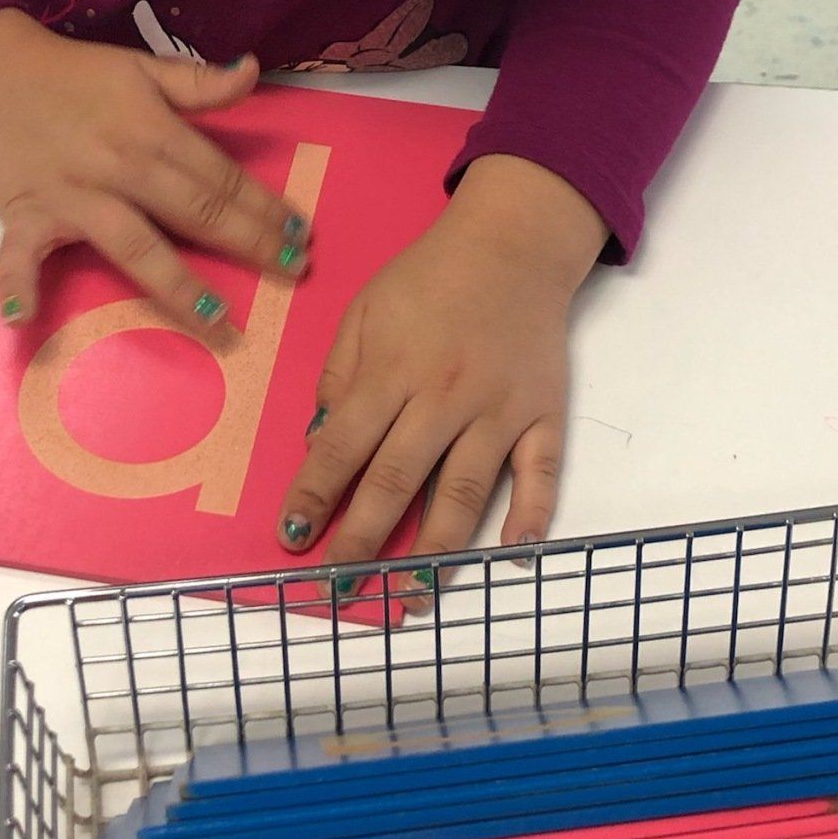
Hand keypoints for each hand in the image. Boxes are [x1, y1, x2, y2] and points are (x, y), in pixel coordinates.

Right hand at [0, 10, 308, 339]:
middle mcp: (120, 168)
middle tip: (291, 273)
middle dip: (248, 244)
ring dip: (175, 285)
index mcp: (151, 131)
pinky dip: (18, 285)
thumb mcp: (141, 67)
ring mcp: (73, 197)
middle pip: (194, 213)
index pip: (220, 175)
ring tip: (217, 320)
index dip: (264, 204)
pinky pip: (19, 256)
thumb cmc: (73, 74)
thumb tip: (253, 72)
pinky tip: (26, 319)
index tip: (300, 232)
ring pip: (132, 246)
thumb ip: (199, 81)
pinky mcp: (25, 216)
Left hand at [275, 157, 606, 595]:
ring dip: (437, 549)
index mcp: (392, 370)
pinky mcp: (544, 413)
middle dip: (364, 538)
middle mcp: (444, 395)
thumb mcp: (364, 311)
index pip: (343, 445)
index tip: (293, 538)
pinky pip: (541, 472)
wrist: (512, 243)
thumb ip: (339, 375)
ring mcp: (499, 408)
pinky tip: (511, 553)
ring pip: (465, 490)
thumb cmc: (428, 279)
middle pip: (398, 479)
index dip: (315, 495)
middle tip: (343, 589)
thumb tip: (319, 444)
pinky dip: (531, 514)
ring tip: (414, 595)